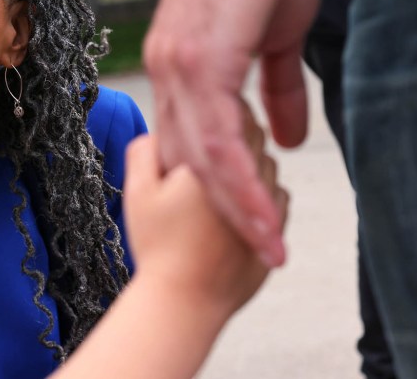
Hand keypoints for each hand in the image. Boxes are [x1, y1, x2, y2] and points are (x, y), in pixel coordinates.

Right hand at [124, 110, 288, 317]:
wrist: (184, 299)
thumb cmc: (158, 246)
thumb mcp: (138, 191)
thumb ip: (145, 150)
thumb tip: (160, 130)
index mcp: (214, 163)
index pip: (238, 117)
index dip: (222, 118)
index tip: (204, 130)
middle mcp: (249, 181)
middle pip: (257, 141)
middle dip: (237, 143)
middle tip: (206, 160)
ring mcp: (269, 208)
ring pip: (270, 169)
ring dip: (252, 169)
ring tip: (219, 189)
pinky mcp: (278, 232)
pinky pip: (279, 199)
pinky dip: (262, 198)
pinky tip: (234, 212)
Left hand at [143, 0, 319, 265]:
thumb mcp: (275, 34)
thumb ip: (275, 87)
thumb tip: (284, 136)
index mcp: (182, 70)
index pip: (194, 146)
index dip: (218, 191)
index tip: (246, 229)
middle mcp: (169, 75)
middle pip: (188, 164)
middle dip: (219, 216)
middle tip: (253, 257)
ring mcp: (180, 68)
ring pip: (202, 161)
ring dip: (236, 214)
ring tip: (267, 255)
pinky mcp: (201, 57)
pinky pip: (217, 137)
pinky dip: (238, 183)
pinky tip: (261, 216)